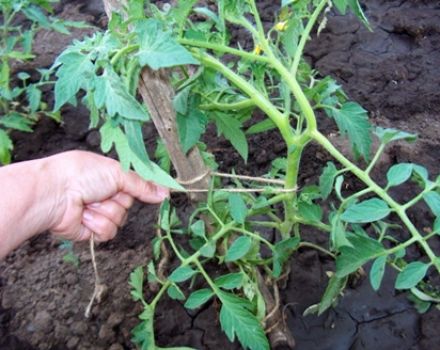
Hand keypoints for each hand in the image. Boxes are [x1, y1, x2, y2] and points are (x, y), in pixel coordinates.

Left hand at [47, 151, 168, 241]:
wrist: (55, 194)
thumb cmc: (81, 175)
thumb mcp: (117, 173)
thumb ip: (142, 185)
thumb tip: (165, 193)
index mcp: (110, 177)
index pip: (136, 186)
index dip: (145, 190)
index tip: (161, 193)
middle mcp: (105, 195)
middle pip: (129, 204)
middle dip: (118, 199)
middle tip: (102, 192)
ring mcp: (98, 213)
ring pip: (120, 220)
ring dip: (106, 211)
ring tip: (89, 203)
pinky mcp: (92, 230)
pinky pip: (108, 232)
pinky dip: (97, 224)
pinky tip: (84, 216)